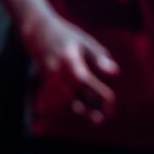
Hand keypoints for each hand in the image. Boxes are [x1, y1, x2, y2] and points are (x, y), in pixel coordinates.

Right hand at [19, 9, 120, 125]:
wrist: (37, 33)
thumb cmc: (68, 38)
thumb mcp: (85, 42)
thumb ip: (100, 58)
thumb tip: (115, 73)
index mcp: (68, 57)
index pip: (83, 79)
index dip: (96, 92)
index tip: (111, 100)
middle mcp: (56, 70)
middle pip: (73, 93)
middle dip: (90, 106)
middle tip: (107, 115)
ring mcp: (48, 78)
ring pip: (63, 100)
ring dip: (81, 112)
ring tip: (98, 120)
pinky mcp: (45, 84)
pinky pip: (56, 101)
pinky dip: (69, 109)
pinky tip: (83, 114)